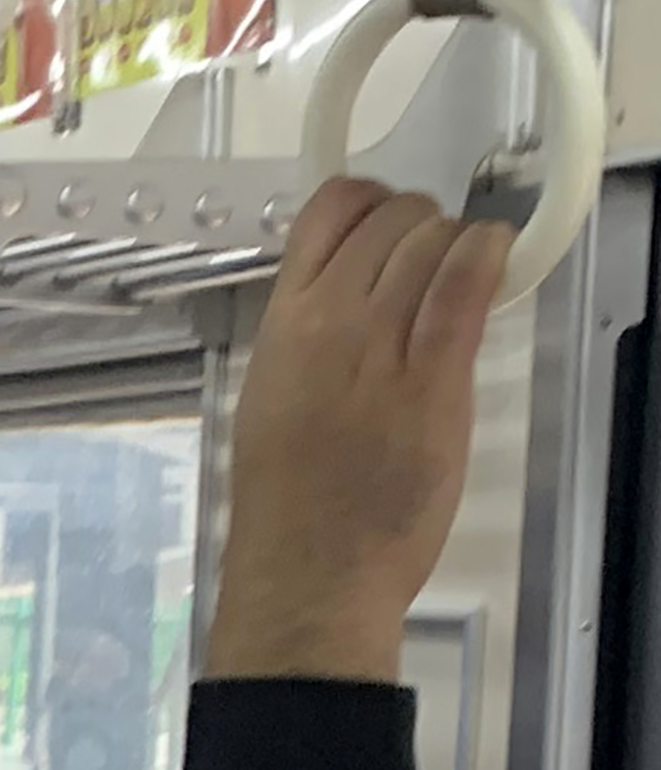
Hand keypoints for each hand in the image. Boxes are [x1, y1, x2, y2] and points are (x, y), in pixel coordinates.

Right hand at [210, 180, 508, 685]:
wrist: (310, 568)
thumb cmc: (289, 501)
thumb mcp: (273, 398)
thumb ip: (312, 342)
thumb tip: (354, 304)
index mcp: (282, 326)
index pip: (326, 214)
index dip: (368, 201)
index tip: (387, 221)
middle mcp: (328, 325)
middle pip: (391, 220)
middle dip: (424, 224)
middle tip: (436, 259)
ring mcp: (381, 350)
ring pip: (430, 243)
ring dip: (459, 242)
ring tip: (467, 270)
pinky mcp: (433, 381)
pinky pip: (463, 290)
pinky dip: (486, 257)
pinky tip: (495, 257)